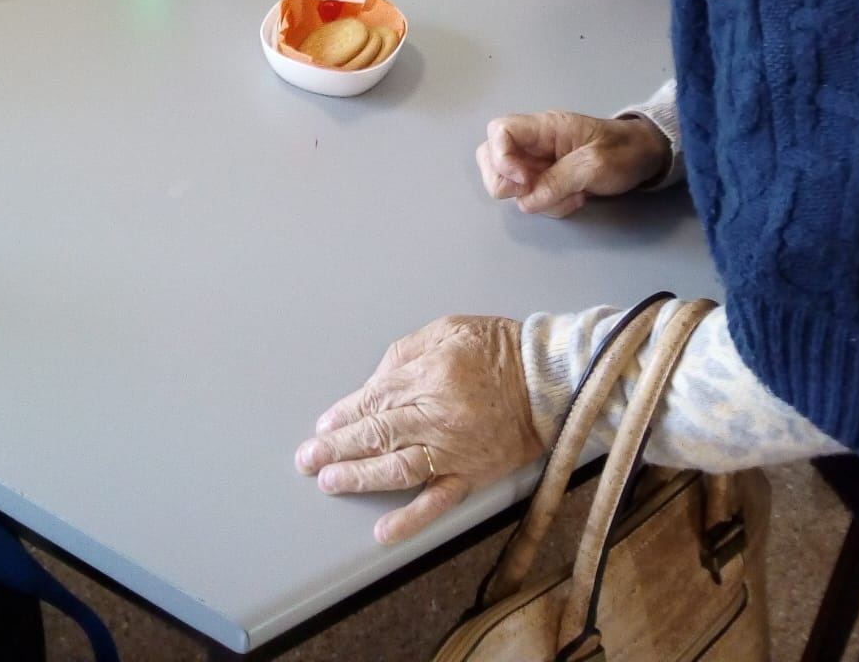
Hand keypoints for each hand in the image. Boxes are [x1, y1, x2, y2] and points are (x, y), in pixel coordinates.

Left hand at [296, 316, 542, 544]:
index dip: (345, 414)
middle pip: (377, 433)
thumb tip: (375, 382)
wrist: (550, 378)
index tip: (323, 426)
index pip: (374, 398)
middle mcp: (436, 414)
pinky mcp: (473, 474)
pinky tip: (384, 530)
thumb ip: (406, 353)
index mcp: (429, 374)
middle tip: (308, 458)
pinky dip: (410, 518)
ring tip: (329, 482)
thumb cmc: (499, 348)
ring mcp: (454, 448)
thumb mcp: (448, 329)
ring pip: (397, 468)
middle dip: (337, 447)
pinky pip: (438, 500)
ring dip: (359, 477)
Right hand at [477, 110, 670, 217]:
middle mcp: (535, 144)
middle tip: (534, 192)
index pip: (500, 131)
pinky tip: (576, 198)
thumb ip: (559, 180)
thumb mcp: (595, 164)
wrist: (646, 156)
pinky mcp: (547, 180)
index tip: (524, 179)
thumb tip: (525, 201)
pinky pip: (532, 197)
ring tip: (570, 195)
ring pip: (509, 183)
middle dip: (506, 182)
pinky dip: (549, 205)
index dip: (501, 157)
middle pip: (491, 158)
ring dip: (535, 198)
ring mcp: (539, 162)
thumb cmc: (624, 151)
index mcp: (545, 128)